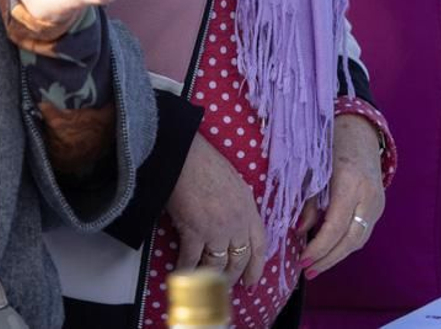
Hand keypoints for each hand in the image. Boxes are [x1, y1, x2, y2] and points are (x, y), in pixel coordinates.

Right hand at [166, 133, 268, 287]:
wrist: (185, 154)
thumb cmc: (206, 161)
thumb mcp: (234, 183)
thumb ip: (238, 205)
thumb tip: (232, 219)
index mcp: (248, 209)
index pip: (260, 246)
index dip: (257, 267)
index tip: (252, 281)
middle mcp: (237, 224)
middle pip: (239, 260)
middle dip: (232, 276)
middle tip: (224, 286)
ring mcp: (216, 230)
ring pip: (217, 265)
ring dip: (209, 277)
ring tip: (202, 285)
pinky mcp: (194, 232)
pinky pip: (192, 260)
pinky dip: (186, 270)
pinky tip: (181, 275)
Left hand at [298, 114, 384, 277]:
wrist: (360, 130)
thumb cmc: (330, 145)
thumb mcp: (313, 169)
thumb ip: (308, 201)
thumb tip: (300, 231)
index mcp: (350, 183)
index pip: (336, 226)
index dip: (319, 247)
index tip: (303, 259)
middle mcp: (369, 195)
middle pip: (351, 239)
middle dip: (329, 258)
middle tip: (309, 270)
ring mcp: (378, 202)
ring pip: (359, 239)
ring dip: (337, 255)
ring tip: (317, 265)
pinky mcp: (379, 206)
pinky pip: (363, 231)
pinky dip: (346, 244)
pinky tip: (329, 249)